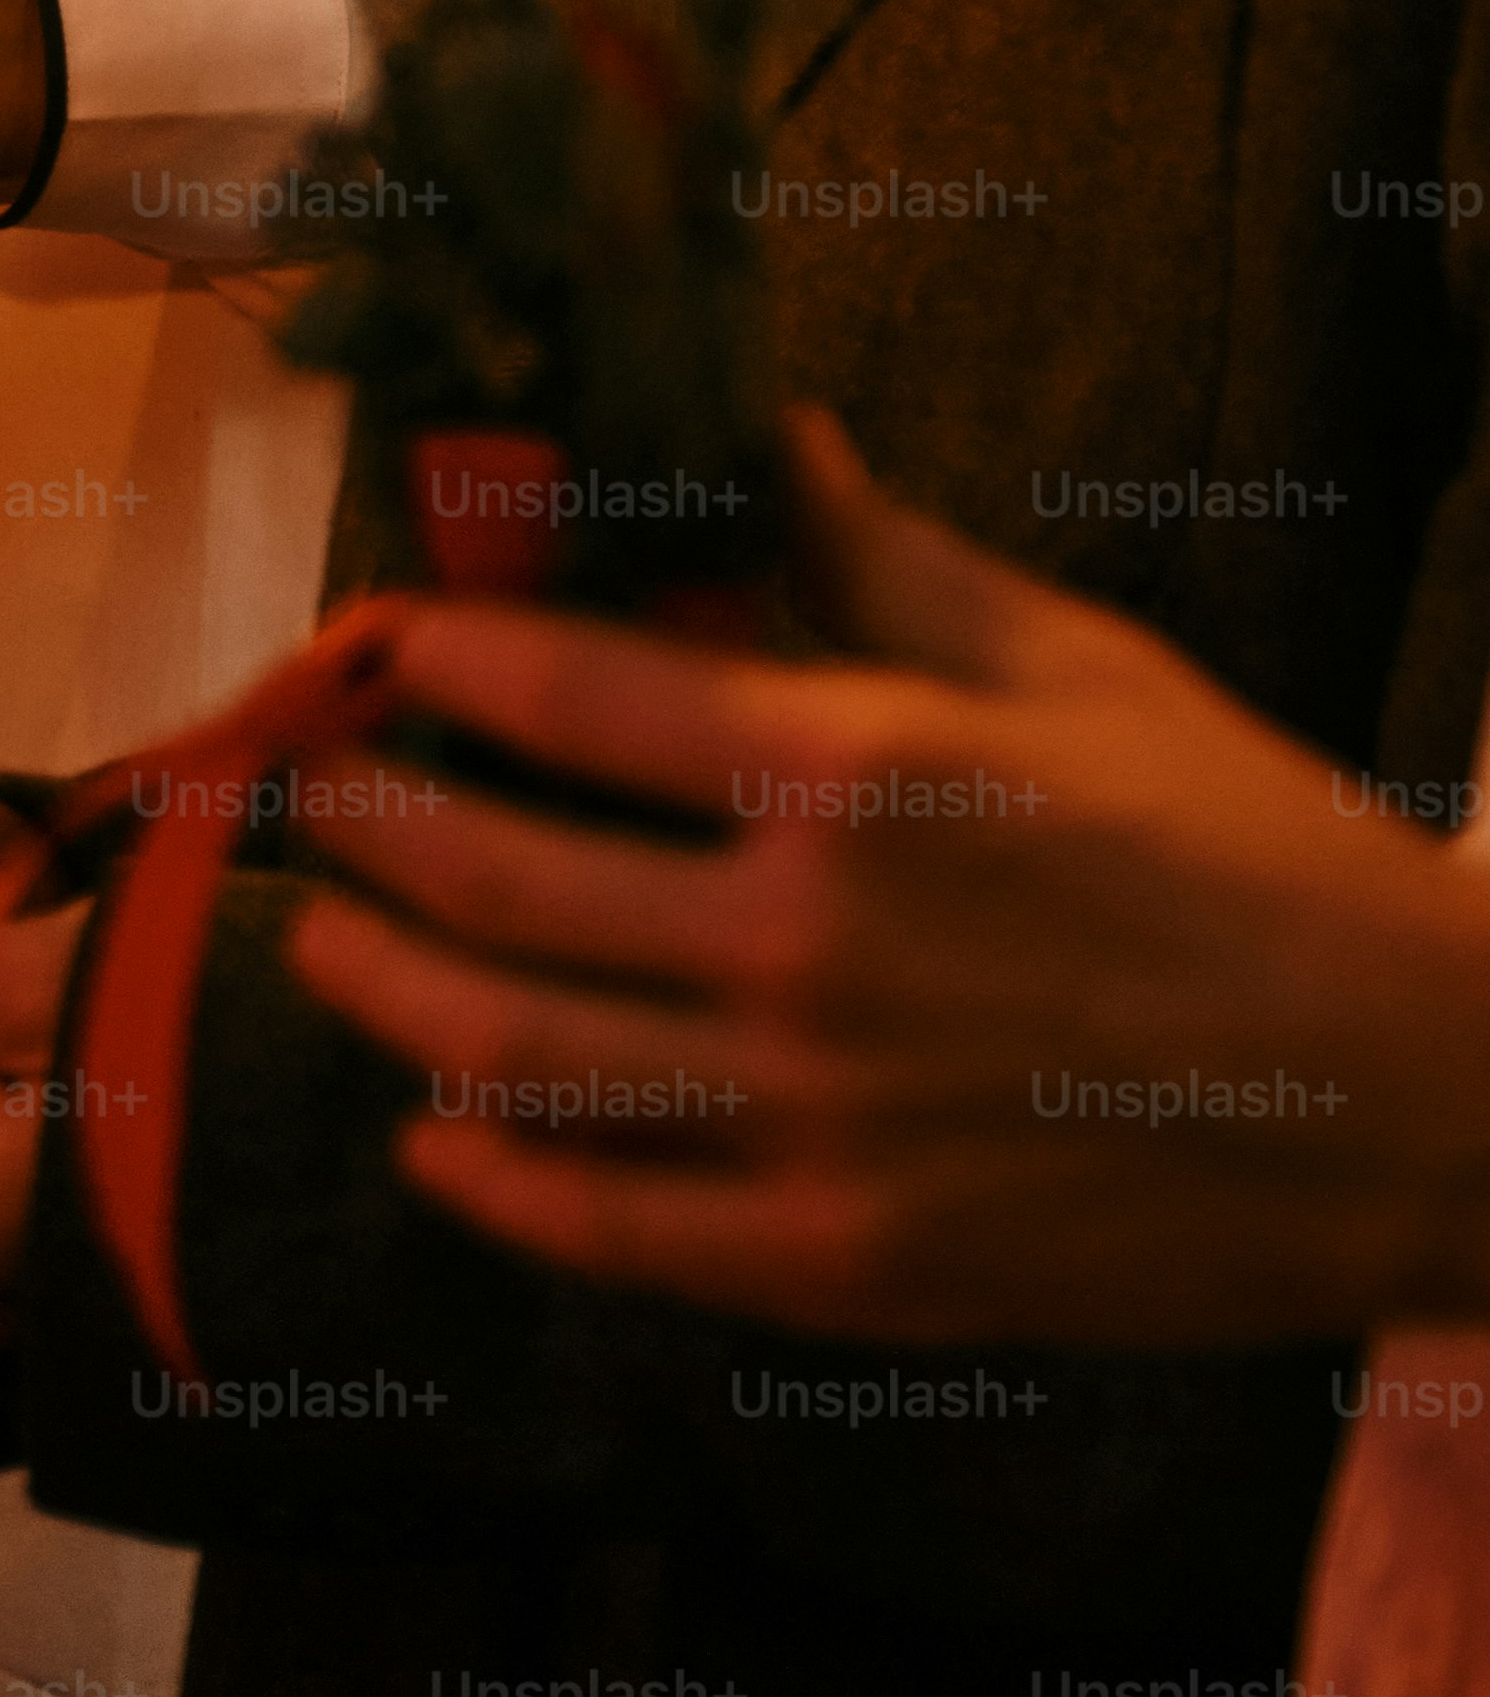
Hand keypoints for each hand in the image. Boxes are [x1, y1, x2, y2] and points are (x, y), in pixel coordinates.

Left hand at [282, 412, 1489, 1348]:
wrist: (1436, 1098)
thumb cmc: (1263, 861)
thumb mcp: (1086, 674)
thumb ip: (890, 565)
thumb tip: (766, 439)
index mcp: (864, 773)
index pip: (567, 693)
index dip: (437, 661)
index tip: (376, 649)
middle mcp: (809, 941)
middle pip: (493, 875)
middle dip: (371, 825)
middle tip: (318, 796)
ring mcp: (817, 1114)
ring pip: (510, 1051)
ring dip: (384, 990)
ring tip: (327, 942)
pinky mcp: (847, 1258)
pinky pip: (610, 1225)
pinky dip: (493, 1182)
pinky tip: (437, 1140)